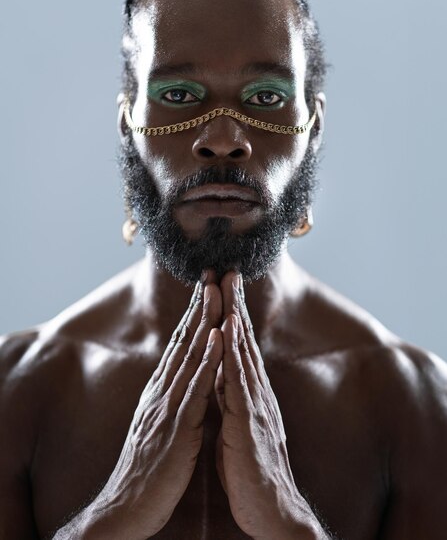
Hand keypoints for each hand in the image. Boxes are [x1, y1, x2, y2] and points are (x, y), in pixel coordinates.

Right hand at [60, 277, 223, 539]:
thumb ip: (173, 398)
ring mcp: (169, 404)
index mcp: (162, 390)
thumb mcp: (161, 423)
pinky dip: (207, 359)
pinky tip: (216, 338)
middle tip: (211, 274)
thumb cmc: (149, 467)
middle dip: (199, 306)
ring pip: (190, 355)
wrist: (128, 505)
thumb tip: (186, 377)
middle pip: (185, 340)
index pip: (180, 344)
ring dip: (204, 321)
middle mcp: (163, 390)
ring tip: (215, 291)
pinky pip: (196, 387)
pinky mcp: (177, 425)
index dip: (194, 315)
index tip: (206, 288)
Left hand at [214, 272, 322, 539]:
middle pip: (242, 339)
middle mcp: (254, 390)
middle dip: (234, 303)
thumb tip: (219, 371)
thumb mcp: (236, 423)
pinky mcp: (248, 419)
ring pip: (241, 350)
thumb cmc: (250, 466)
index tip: (223, 286)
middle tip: (228, 269)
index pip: (238, 346)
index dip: (231, 314)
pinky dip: (233, 350)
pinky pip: (237, 378)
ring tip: (228, 284)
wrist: (270, 506)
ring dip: (234, 314)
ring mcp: (254, 402)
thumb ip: (229, 395)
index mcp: (247, 392)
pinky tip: (229, 327)